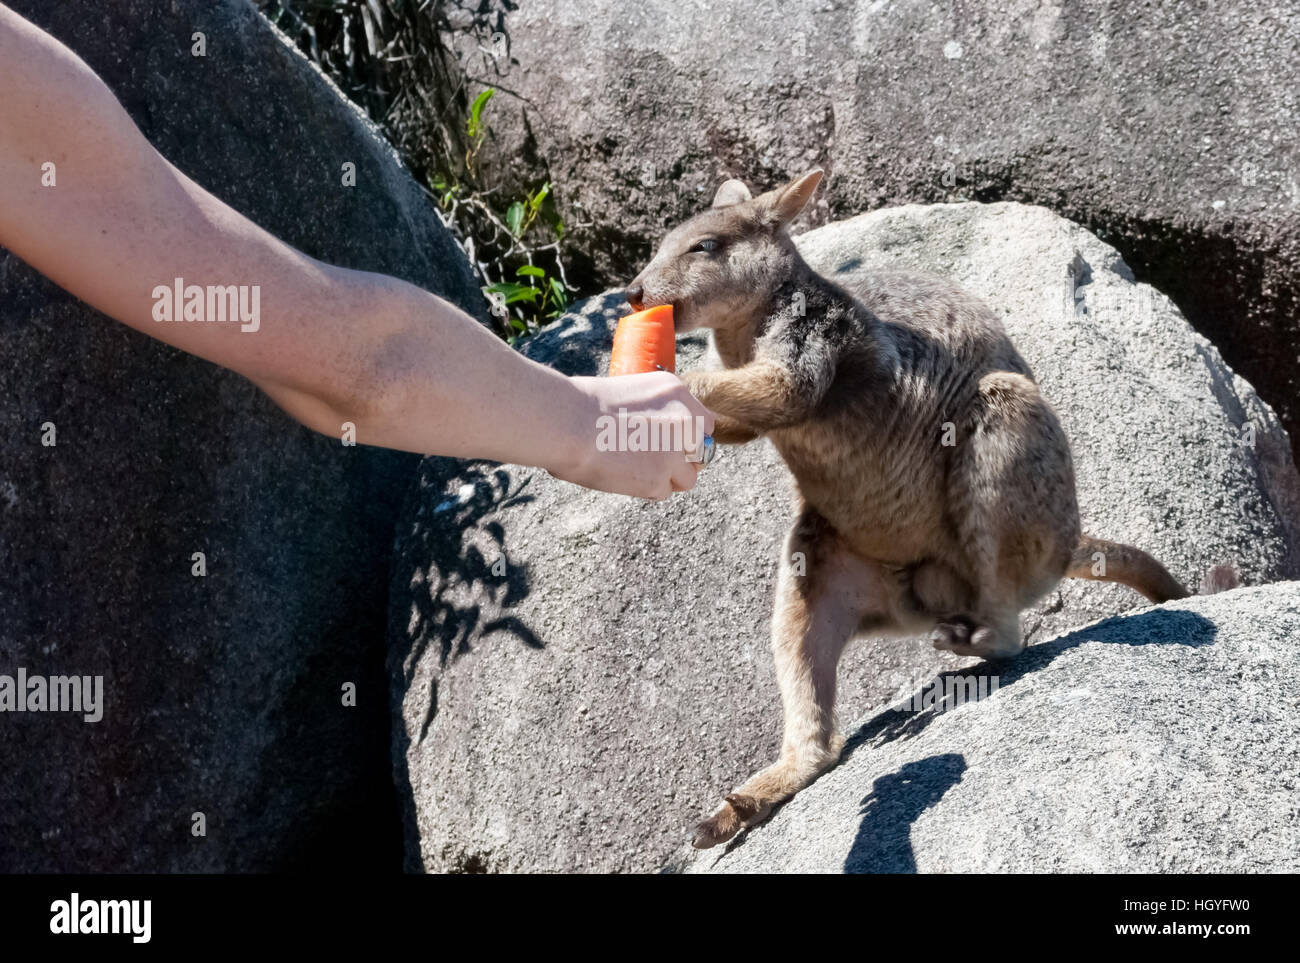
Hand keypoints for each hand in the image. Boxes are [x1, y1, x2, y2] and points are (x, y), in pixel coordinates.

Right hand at [547, 372, 715, 499]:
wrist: (568, 422)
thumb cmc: (582, 404)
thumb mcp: (630, 393)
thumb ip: (654, 413)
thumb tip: (657, 435)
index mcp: (676, 393)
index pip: (703, 424)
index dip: (687, 438)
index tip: (671, 444)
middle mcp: (685, 421)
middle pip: (702, 452)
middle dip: (682, 460)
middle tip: (655, 461)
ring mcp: (675, 452)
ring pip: (687, 478)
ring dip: (667, 478)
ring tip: (637, 472)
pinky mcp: (660, 479)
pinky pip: (663, 492)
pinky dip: (646, 489)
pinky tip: (623, 477)